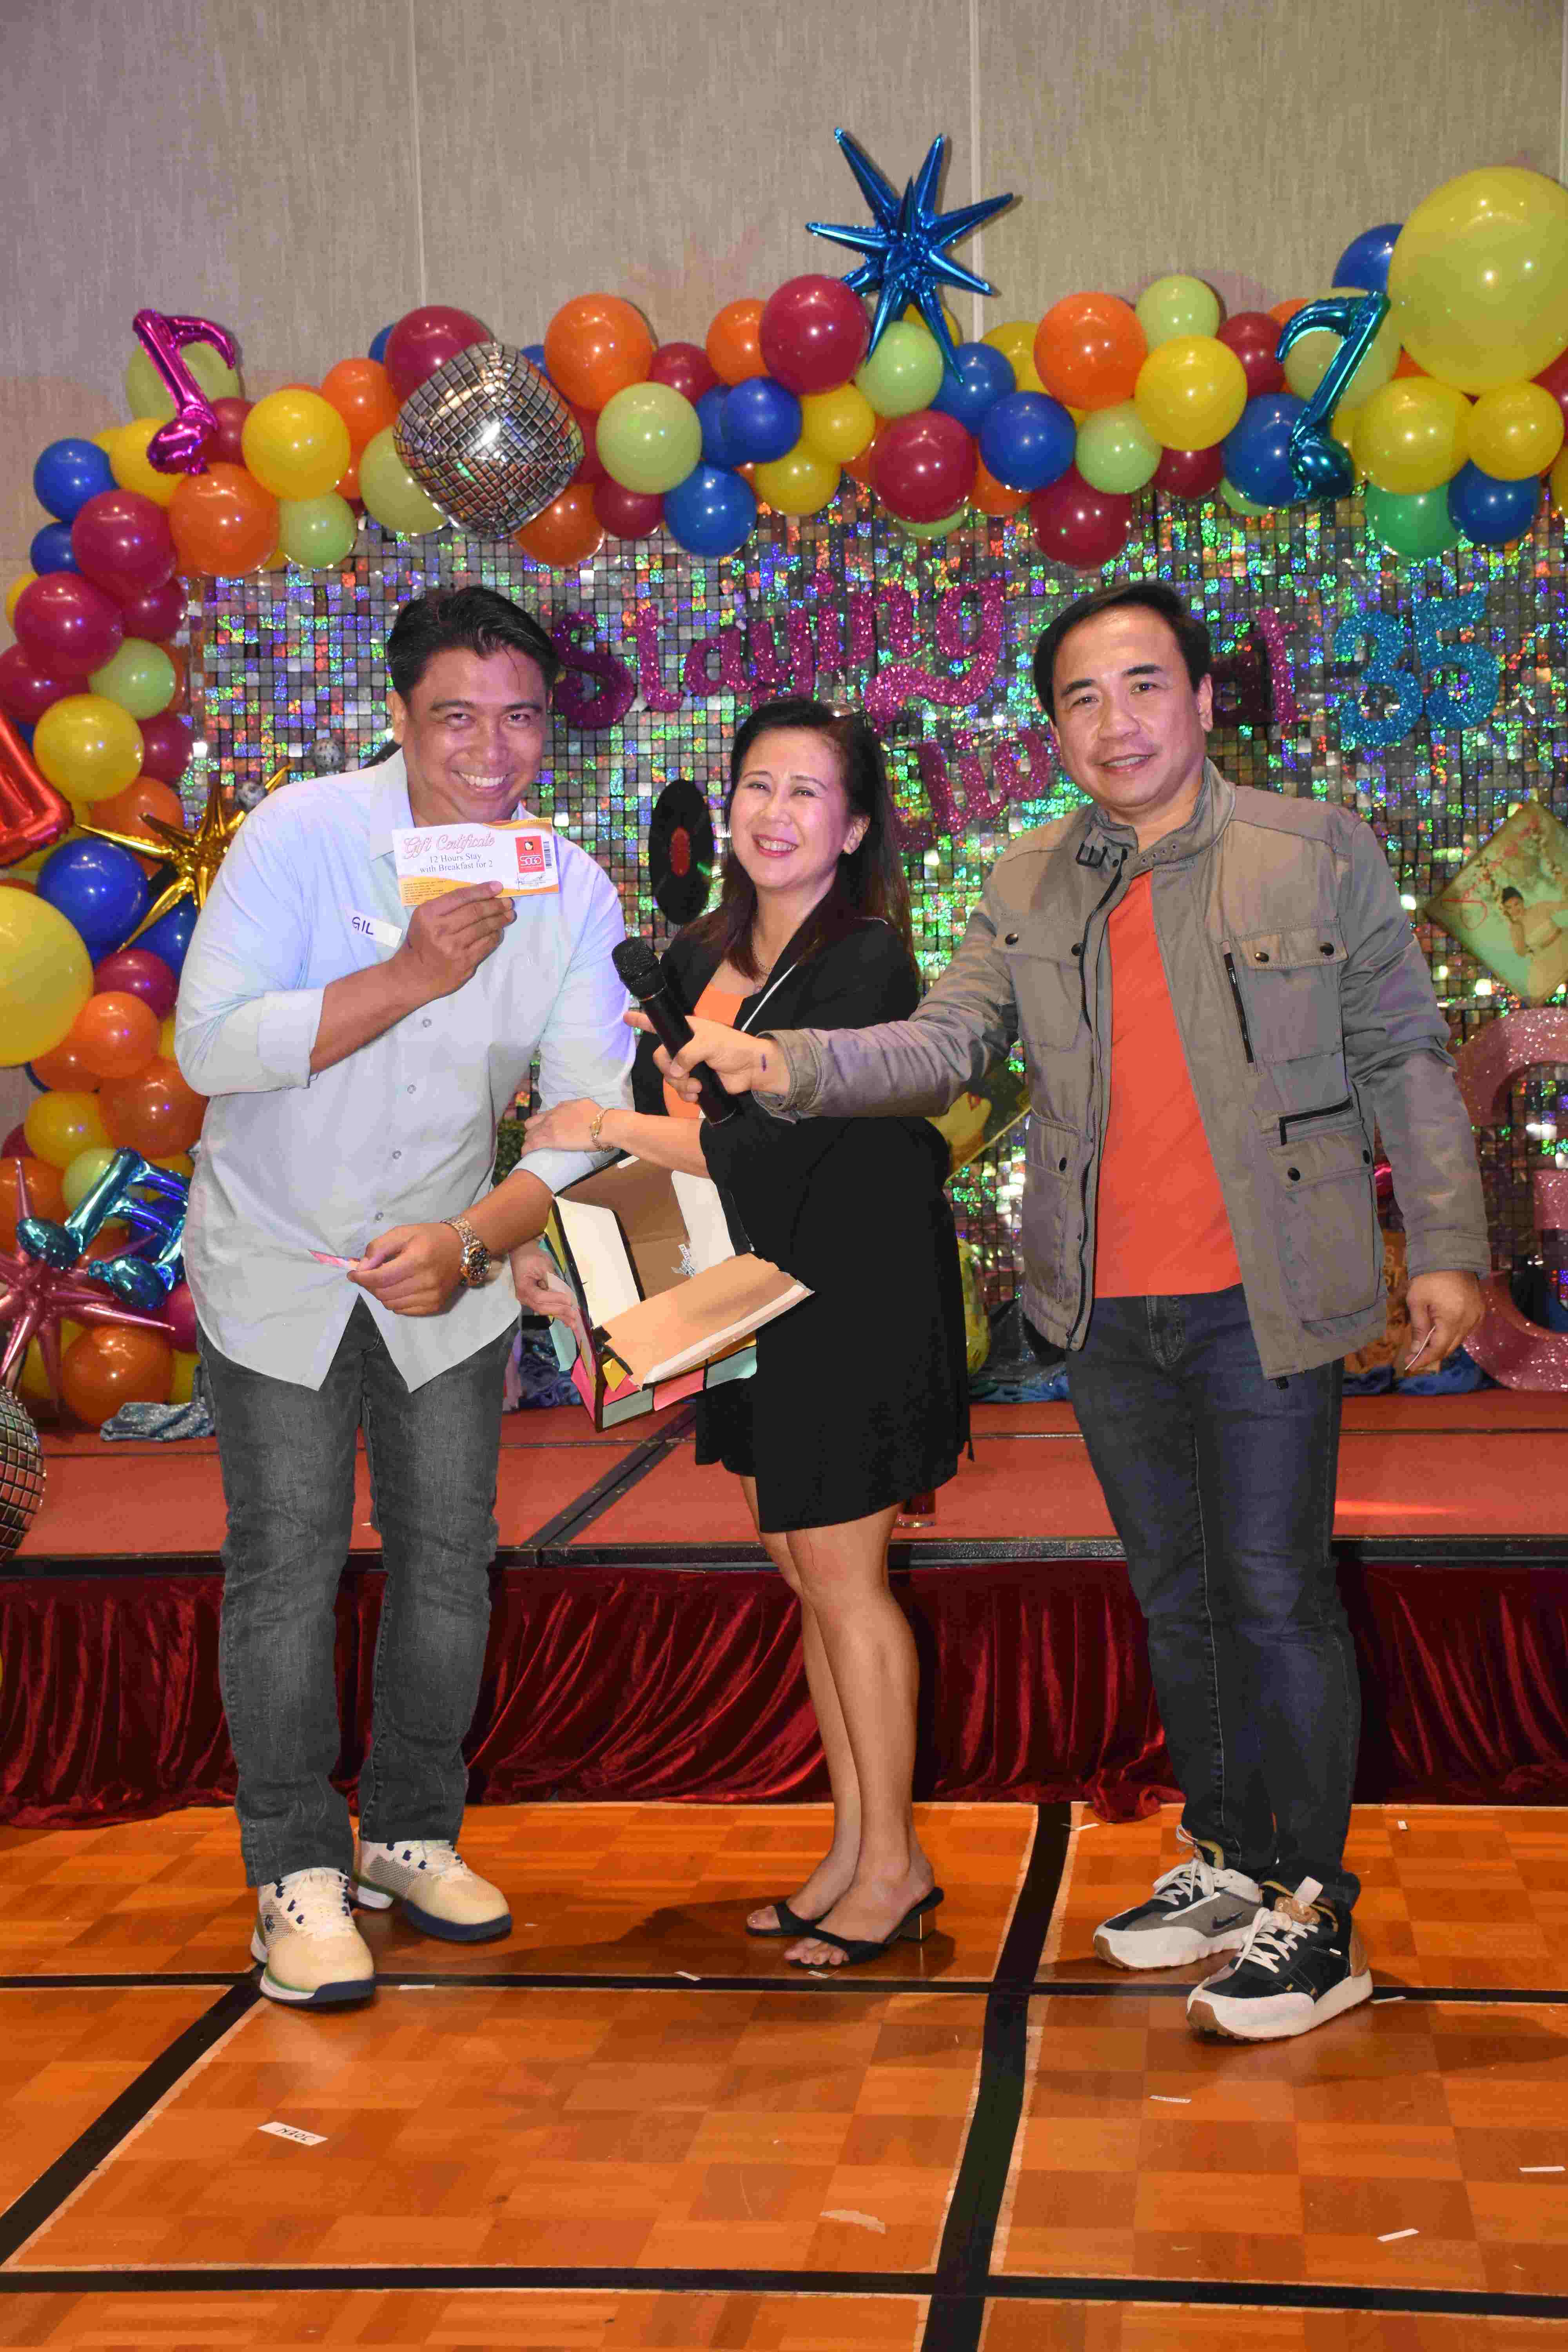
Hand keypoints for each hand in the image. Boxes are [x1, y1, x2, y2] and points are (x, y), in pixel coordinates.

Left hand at [349, 1222, 463, 1315]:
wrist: (462, 1248)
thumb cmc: (430, 1238)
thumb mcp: (403, 1233)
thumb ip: (379, 1248)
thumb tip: (362, 1268)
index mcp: (417, 1260)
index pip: (380, 1278)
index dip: (361, 1278)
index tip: (353, 1274)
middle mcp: (426, 1281)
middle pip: (383, 1293)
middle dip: (370, 1285)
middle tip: (369, 1275)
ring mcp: (432, 1296)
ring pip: (391, 1304)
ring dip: (381, 1294)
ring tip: (385, 1281)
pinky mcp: (435, 1305)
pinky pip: (403, 1310)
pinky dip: (394, 1301)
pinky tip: (398, 1289)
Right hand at [393, 883, 513, 1002]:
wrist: (416, 974)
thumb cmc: (422, 941)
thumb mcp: (424, 918)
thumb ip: (446, 906)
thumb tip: (479, 895)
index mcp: (428, 914)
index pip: (460, 897)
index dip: (482, 891)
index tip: (497, 886)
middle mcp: (440, 929)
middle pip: (475, 912)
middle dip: (495, 905)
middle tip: (508, 902)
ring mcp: (453, 947)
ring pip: (483, 928)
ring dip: (499, 920)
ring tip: (509, 915)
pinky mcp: (464, 962)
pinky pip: (486, 944)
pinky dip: (495, 936)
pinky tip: (498, 931)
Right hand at [511, 1244, 583, 1340]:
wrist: (523, 1254)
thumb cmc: (532, 1257)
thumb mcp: (543, 1264)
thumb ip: (552, 1280)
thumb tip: (564, 1293)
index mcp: (523, 1287)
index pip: (540, 1298)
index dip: (555, 1300)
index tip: (569, 1300)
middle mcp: (524, 1297)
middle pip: (542, 1308)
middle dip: (560, 1312)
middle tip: (575, 1316)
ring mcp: (529, 1300)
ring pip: (545, 1310)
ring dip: (560, 1316)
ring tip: (573, 1323)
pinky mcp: (535, 1300)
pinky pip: (546, 1307)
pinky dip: (557, 1313)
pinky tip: (567, 1320)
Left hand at [524, 1098, 608, 1153]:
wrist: (603, 1125)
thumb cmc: (600, 1117)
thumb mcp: (585, 1105)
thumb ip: (576, 1108)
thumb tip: (576, 1112)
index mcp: (561, 1107)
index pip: (545, 1115)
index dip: (542, 1123)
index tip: (544, 1129)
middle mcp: (552, 1115)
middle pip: (532, 1123)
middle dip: (533, 1131)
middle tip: (537, 1140)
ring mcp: (550, 1126)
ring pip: (530, 1134)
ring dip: (530, 1140)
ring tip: (531, 1148)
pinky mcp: (550, 1139)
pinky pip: (531, 1144)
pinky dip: (526, 1149)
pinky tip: (524, 1153)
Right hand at [624, 1008, 778, 1100]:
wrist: (751, 1069)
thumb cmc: (733, 1048)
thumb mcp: (709, 1044)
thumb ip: (687, 1054)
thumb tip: (674, 1071)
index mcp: (686, 1030)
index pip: (659, 1024)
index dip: (642, 1020)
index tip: (627, 1016)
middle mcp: (683, 1047)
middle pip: (660, 1059)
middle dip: (671, 1071)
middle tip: (686, 1075)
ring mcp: (688, 1065)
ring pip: (669, 1078)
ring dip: (681, 1086)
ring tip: (698, 1087)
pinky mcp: (695, 1081)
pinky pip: (680, 1090)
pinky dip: (686, 1095)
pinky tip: (697, 1095)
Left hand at [1401, 1269, 1484, 1372]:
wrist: (1451, 1256)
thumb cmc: (1429, 1277)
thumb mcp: (1417, 1301)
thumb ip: (1418, 1327)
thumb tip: (1417, 1349)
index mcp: (1453, 1319)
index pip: (1439, 1348)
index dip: (1425, 1359)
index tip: (1411, 1365)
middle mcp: (1469, 1321)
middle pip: (1450, 1347)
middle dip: (1432, 1354)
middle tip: (1414, 1357)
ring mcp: (1477, 1317)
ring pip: (1458, 1340)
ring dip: (1443, 1345)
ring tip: (1425, 1346)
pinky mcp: (1479, 1311)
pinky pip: (1466, 1330)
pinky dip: (1453, 1335)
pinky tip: (1441, 1333)